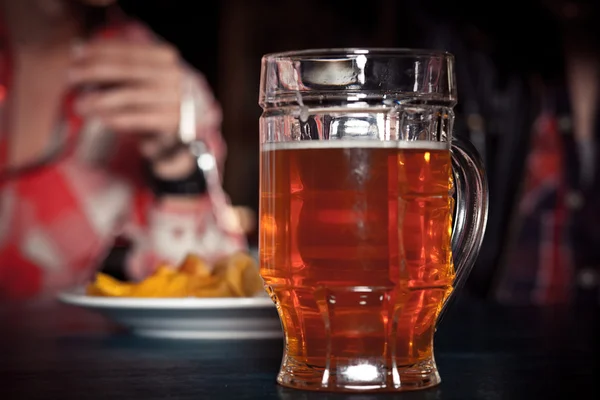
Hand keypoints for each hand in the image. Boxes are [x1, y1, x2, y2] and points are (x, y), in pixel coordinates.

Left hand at [70, 39, 190, 175]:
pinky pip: (138, 118)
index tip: (76, 53)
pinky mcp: (173, 122)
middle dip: (94, 71)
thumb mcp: (144, 77)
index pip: (129, 50)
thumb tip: (79, 52)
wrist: (186, 132)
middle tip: (71, 76)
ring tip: (80, 105)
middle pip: (126, 69)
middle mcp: (174, 75)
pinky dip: (117, 118)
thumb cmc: (156, 100)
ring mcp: (176, 99)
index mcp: (166, 57)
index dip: (100, 50)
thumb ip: (120, 66)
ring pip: (129, 95)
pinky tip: (101, 119)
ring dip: (100, 100)